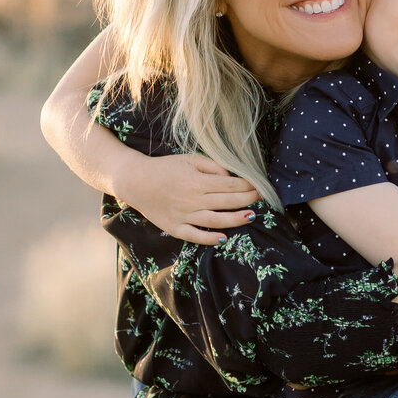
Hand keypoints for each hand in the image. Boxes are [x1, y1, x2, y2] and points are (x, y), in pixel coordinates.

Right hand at [126, 153, 258, 243]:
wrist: (135, 181)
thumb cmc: (165, 167)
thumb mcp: (189, 159)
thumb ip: (212, 166)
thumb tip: (231, 177)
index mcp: (197, 181)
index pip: (229, 185)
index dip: (247, 186)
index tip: (259, 186)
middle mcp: (192, 200)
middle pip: (226, 202)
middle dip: (247, 200)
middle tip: (262, 199)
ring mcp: (183, 215)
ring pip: (215, 221)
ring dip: (235, 220)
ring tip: (251, 217)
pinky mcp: (174, 228)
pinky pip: (194, 236)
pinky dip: (209, 239)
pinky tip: (223, 238)